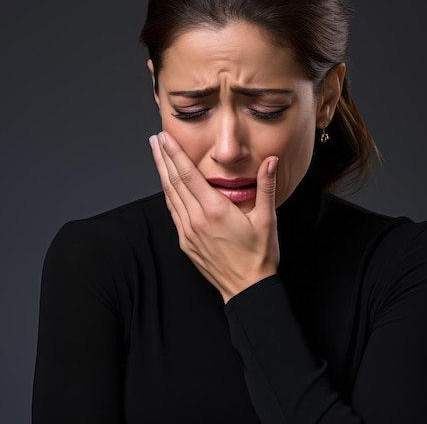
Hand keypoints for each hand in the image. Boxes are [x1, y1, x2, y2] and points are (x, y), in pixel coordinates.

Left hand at [150, 131, 279, 302]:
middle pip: (174, 182)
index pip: (188, 175)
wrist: (247, 289)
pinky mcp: (186, 242)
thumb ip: (266, 186)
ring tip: (156, 155)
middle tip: (155, 139)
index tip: (165, 138)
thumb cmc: (259, 255)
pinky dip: (168, 194)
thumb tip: (271, 161)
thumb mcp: (267, 219)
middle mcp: (197, 220)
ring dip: (162, 174)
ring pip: (170, 196)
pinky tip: (167, 185)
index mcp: (215, 210)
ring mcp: (188, 232)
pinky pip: (173, 213)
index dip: (175, 154)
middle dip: (163, 158)